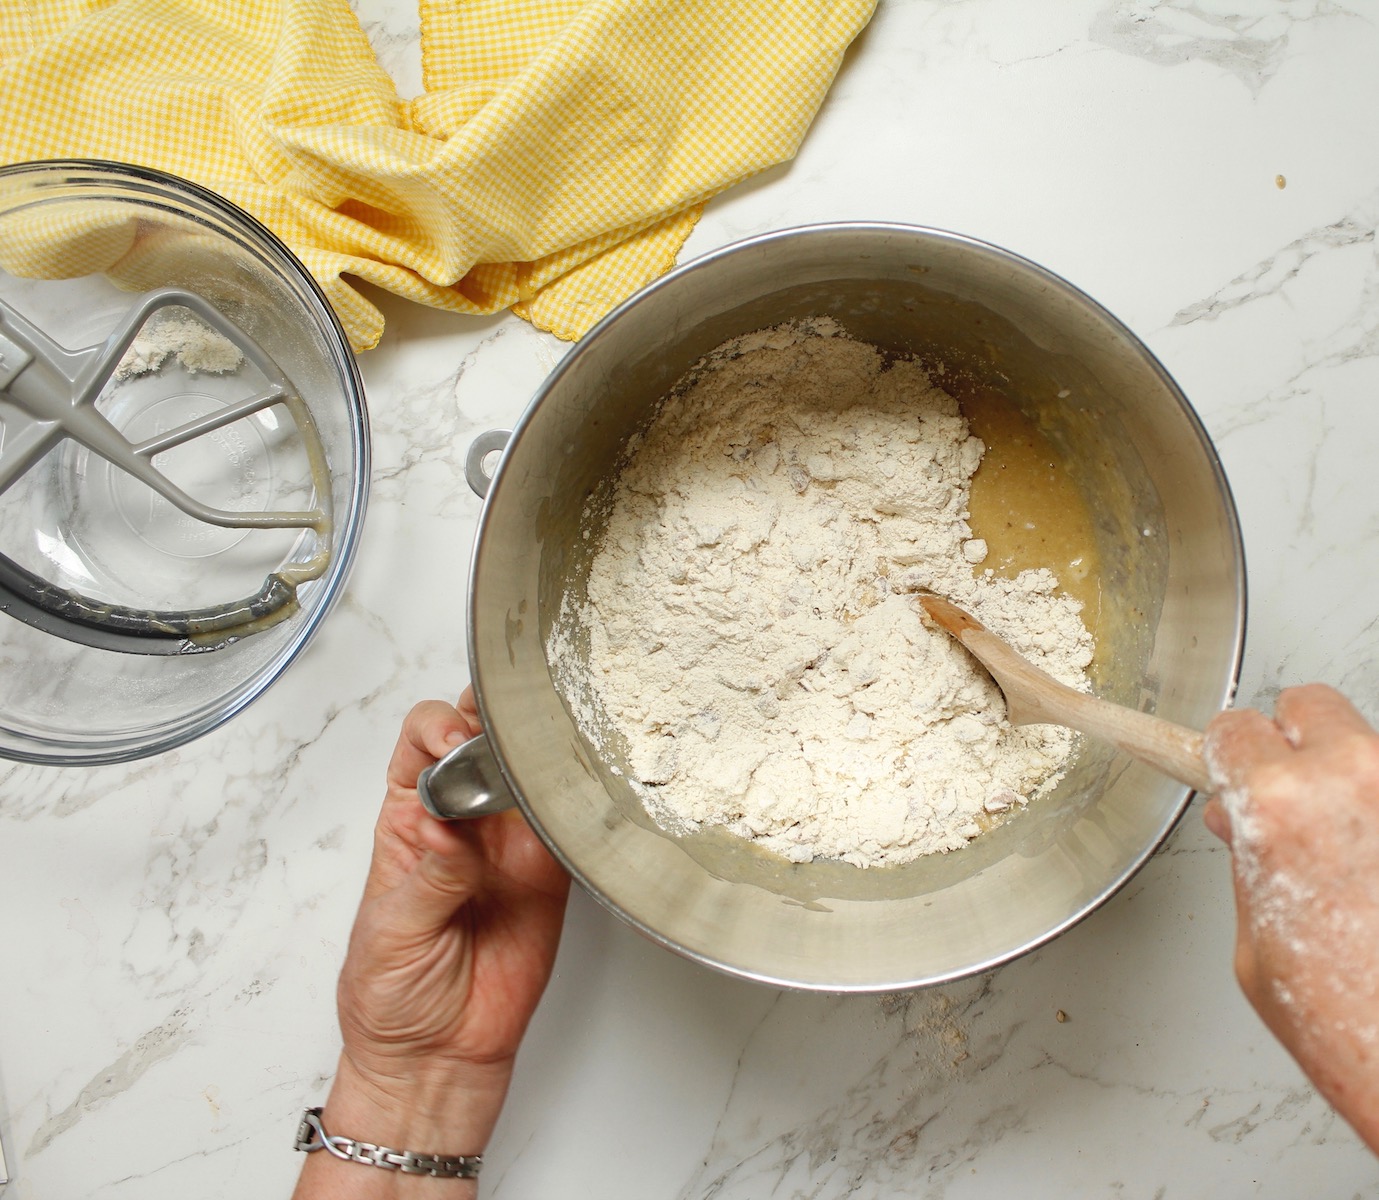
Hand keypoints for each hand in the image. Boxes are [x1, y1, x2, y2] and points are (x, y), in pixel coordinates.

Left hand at [294, 689, 569, 1196]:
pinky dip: (572, 804)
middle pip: (478, 740)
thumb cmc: (391, 996)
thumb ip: (427, 878)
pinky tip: (569, 796)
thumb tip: (448, 832)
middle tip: (507, 733)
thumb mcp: (390, 933)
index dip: (438, 728)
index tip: (453, 745)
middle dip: (492, 719)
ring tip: (541, 758)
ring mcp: (506, 845)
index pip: (420, 743)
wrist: (436, 1058)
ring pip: (527, 772)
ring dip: (536, 755)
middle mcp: (460, 821)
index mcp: (407, 820)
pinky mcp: (547, 876)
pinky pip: (565, 823)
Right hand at [1204, 684, 1378, 1153]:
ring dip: (1349, 781)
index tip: (1226, 768)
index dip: (1225, 757)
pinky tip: (1370, 867)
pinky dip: (1378, 819)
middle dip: (1291, 742)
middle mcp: (1355, 780)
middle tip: (1289, 791)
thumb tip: (1246, 826)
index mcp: (1279, 805)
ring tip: (1346, 848)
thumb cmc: (1350, 1023)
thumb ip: (1249, 862)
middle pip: (1311, 704)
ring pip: (1368, 746)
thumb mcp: (1255, 940)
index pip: (1236, 728)